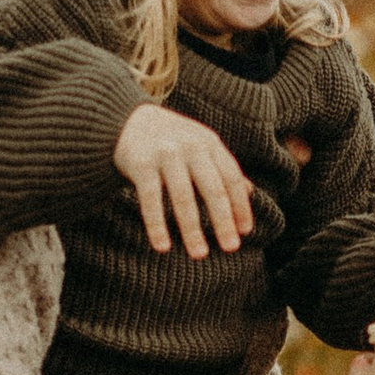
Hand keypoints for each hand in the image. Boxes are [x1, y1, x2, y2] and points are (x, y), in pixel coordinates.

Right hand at [114, 103, 258, 259]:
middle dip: (223, 221)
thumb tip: (249, 192)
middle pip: (213, 189)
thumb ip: (222, 166)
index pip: (231, 178)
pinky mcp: (141, 164)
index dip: (240, 206)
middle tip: (231, 248)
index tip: (244, 232)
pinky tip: (163, 247)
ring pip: (183, 198)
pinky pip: (150, 200)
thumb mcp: (200, 145)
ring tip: (199, 254)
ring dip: (192, 229)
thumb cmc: (170, 139)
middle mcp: (190, 147)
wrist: (125, 120)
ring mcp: (165, 155)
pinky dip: (156, 225)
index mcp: (209, 143)